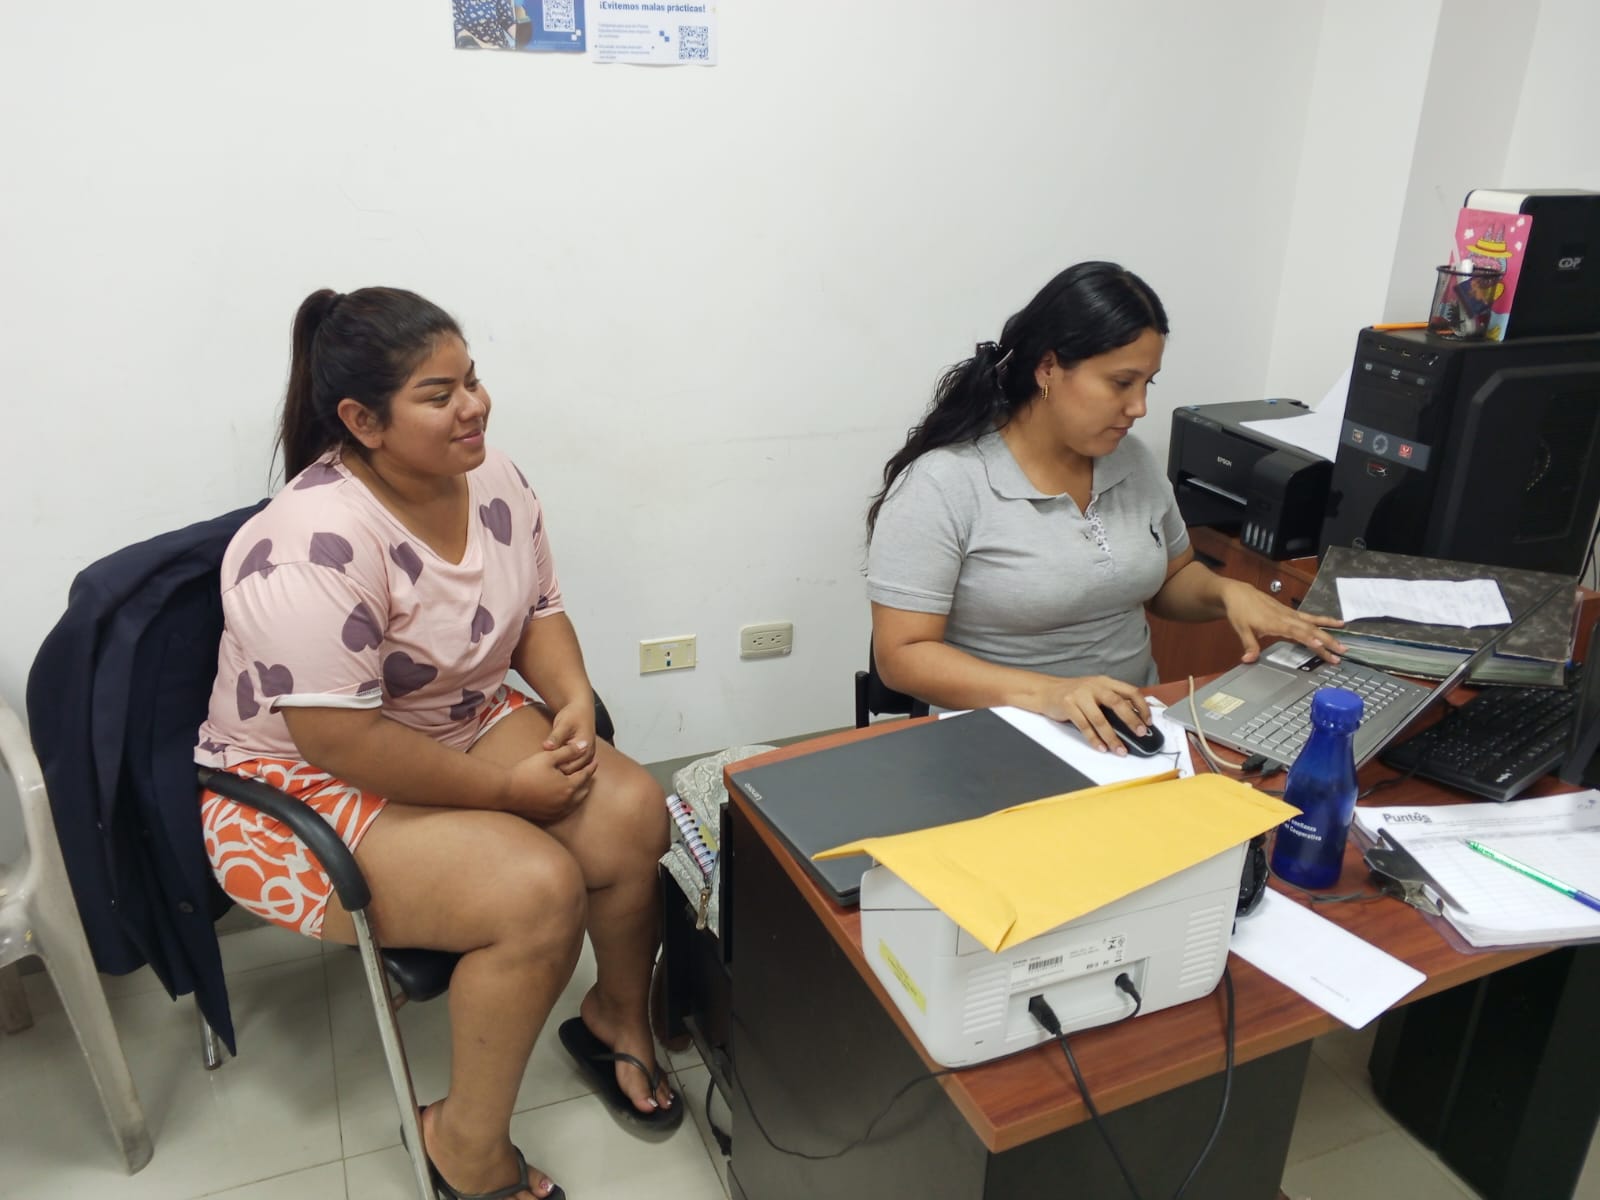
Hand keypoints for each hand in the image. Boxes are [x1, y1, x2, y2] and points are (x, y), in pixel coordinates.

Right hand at [506, 745, 596, 821]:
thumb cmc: (526, 772)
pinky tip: (568, 798)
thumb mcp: (548, 757)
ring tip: (583, 784)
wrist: (505, 791)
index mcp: (568, 787)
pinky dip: (571, 802)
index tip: (595, 760)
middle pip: (584, 790)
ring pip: (576, 802)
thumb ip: (569, 751)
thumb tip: (585, 745)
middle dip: (588, 780)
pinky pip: (566, 810)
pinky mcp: (548, 816)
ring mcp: (557, 810)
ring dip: (581, 791)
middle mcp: (565, 802)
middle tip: (591, 771)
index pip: (585, 775)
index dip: (591, 767)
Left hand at [543, 697, 596, 775]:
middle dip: (555, 771)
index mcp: (585, 749)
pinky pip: (571, 767)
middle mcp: (588, 756)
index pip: (568, 767)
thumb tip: (546, 746)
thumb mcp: (563, 724)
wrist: (581, 709)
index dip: (554, 768)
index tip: (539, 766)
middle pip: (570, 772)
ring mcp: (586, 757)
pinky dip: (562, 766)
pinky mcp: (582, 757)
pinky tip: (551, 764)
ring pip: (570, 771)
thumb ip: (555, 736)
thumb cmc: (573, 714)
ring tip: (543, 767)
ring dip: (559, 770)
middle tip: (538, 768)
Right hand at [1036, 675, 1151, 755]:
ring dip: (1112, 737)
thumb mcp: (1095, 691)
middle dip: (1131, 720)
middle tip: (1140, 734)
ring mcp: (1080, 695)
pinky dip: (1094, 739)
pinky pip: (1084, 726)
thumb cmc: (1075, 694)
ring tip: (1120, 750)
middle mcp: (1094, 686)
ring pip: (1100, 719)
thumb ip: (1112, 700)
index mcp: (1105, 682)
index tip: (1148, 721)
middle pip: (1117, 703)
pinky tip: (1101, 748)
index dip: (1142, 706)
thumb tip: (1135, 720)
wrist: (1046, 691)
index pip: (1130, 691)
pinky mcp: (1068, 705)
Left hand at [1221, 580, 1345, 663]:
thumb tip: (1249, 659)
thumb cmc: (1240, 611)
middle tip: (1340, 652)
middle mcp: (1286, 617)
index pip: (1295, 631)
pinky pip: (1311, 617)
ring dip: (1328, 633)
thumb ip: (1249, 645)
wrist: (1239, 593)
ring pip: (1313, 624)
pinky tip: (1337, 623)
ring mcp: (1290, 614)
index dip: (1307, 638)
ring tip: (1342, 643)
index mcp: (1275, 622)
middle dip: (1326, 641)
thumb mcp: (1241, 629)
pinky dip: (1324, 621)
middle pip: (1309, 629)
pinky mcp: (1291, 612)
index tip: (1320, 645)